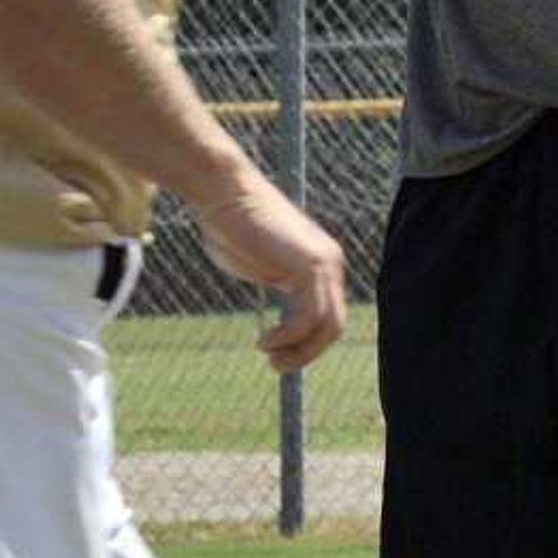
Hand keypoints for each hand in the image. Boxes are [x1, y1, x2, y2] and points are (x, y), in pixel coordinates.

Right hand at [190, 171, 347, 373]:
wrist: (222, 192)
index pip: (329, 314)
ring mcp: (323, 263)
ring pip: (327, 325)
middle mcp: (330, 262)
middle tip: (276, 365)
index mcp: (321, 263)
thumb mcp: (259, 265)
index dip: (307, 341)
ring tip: (271, 357)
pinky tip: (265, 340)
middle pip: (335, 325)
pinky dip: (288, 337)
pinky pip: (309, 317)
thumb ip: (275, 287)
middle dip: (307, 353)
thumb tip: (277, 318)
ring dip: (299, 351)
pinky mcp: (308, 265)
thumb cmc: (230, 225)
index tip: (278, 352)